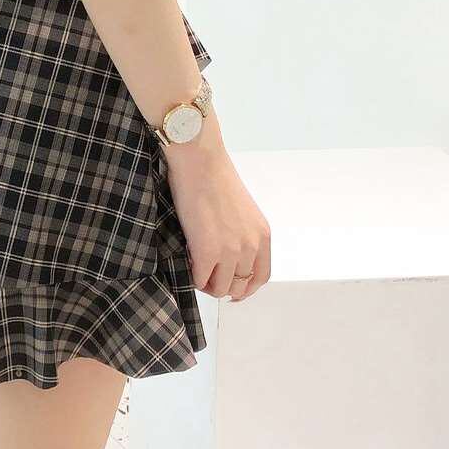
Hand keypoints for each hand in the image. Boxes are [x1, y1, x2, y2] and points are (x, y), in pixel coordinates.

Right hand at [162, 117, 271, 301]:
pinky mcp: (207, 251)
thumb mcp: (241, 210)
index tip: (232, 288)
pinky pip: (200, 280)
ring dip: (207, 284)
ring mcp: (230, 251)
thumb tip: (225, 254)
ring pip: (221, 288)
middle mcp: (251, 246)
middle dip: (223, 285)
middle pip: (240, 286)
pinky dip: (192, 277)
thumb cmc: (214, 175)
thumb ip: (240, 234)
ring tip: (195, 269)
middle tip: (207, 276)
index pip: (260, 276)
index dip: (245, 287)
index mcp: (262, 235)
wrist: (199, 160)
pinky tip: (186, 262)